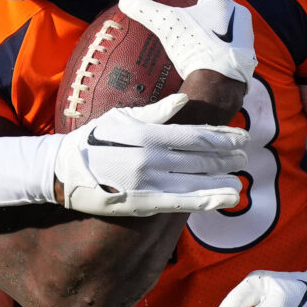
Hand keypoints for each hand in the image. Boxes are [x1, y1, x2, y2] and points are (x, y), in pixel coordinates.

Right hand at [48, 96, 246, 216]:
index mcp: (149, 133)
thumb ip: (156, 112)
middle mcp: (152, 157)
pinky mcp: (143, 203)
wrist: (61, 171)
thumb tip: (184, 102)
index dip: (223, 137)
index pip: (196, 135)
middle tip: (245, 156)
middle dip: (227, 157)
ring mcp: (148, 182)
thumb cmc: (92, 141)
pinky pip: (182, 203)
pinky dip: (207, 200)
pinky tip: (225, 198)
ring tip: (240, 181)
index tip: (242, 137)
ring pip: (197, 180)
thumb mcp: (121, 118)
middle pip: (201, 157)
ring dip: (223, 180)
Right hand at [117, 0, 256, 93]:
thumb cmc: (196, 50)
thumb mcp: (167, 26)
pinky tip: (204, 50)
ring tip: (193, 27)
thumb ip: (146, 10)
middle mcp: (237, 12)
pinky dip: (216, 40)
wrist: (220, 87)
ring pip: (225, 18)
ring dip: (210, 19)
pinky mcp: (246, 53)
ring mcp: (245, 34)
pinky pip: (229, 40)